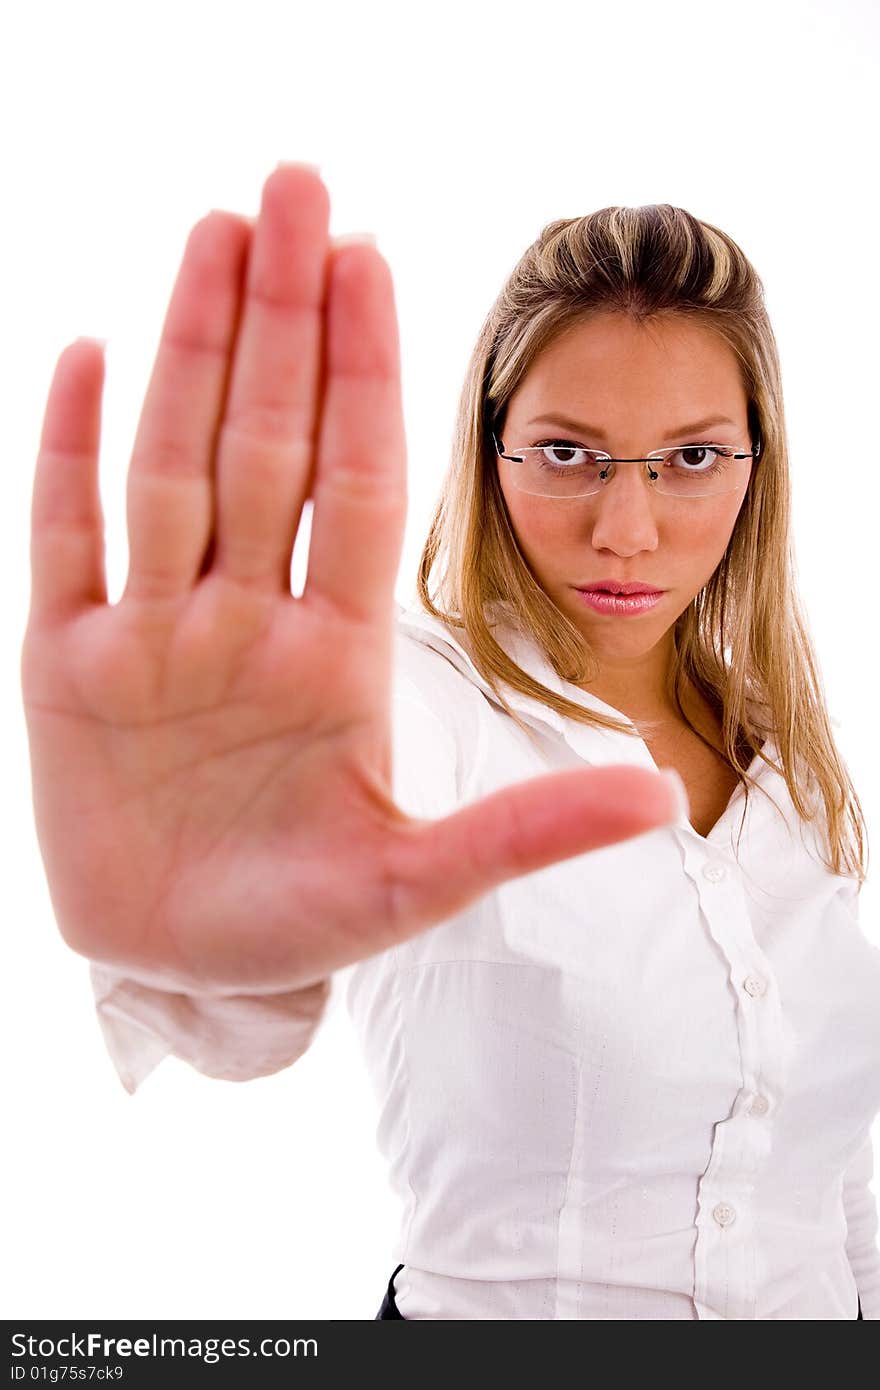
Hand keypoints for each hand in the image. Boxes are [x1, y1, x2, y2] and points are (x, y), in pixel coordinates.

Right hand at [20, 163, 682, 997]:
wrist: (187, 974)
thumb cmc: (301, 924)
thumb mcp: (418, 884)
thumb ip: (525, 829)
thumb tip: (662, 796)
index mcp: (336, 654)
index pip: (356, 483)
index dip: (362, 375)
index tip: (372, 261)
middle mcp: (246, 620)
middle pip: (265, 444)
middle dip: (280, 321)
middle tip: (295, 186)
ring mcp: (154, 636)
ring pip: (170, 466)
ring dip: (188, 351)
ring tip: (214, 234)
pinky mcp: (66, 670)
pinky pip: (63, 541)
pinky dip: (67, 454)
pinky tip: (88, 355)